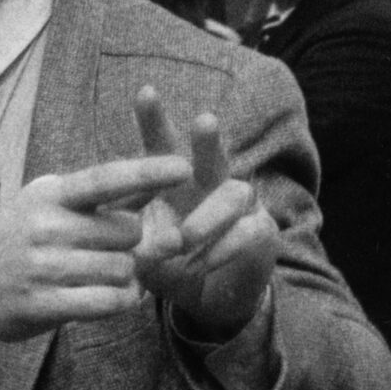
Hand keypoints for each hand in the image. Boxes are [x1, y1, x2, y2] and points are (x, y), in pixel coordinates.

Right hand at [0, 152, 190, 354]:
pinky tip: (115, 297)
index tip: (185, 167)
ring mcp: (42, 267)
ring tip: (110, 277)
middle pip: (127, 233)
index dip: (148, 173)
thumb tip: (161, 182)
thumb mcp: (50, 206)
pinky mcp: (42, 304)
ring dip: (129, 278)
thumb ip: (105, 201)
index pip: (106, 178)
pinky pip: (108, 302)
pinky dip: (122, 301)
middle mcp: (45, 226)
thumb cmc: (19, 241)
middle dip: (133, 245)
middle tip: (114, 252)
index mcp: (50, 194)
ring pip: (123, 270)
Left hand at [133, 88, 279, 339]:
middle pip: (213, 156)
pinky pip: (249, 230)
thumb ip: (135, 244)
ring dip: (206, 217)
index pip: (165, 146)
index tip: (146, 91)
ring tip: (182, 239)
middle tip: (203, 121)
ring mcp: (242, 206)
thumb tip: (129, 238)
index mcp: (177, 182)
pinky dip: (222, 247)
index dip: (155, 120)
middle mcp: (212, 185)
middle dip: (208, 140)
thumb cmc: (171, 265)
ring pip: (235, 194)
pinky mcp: (262, 231)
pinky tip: (201, 263)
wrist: (208, 298)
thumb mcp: (143, 253)